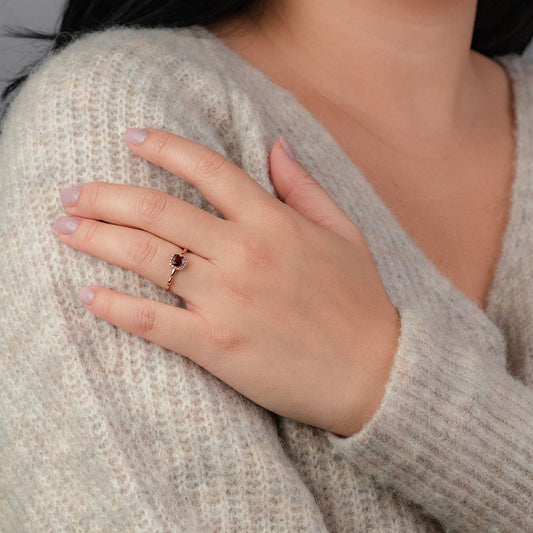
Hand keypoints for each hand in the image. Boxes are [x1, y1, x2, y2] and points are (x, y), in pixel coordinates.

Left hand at [55, 128, 400, 436]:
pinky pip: (154, 321)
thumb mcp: (343, 232)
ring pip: (147, 258)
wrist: (375, 373)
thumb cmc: (360, 301)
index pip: (207, 169)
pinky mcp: (217, 345)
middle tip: (73, 191)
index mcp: (273, 222)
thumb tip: (274, 144)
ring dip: (97, 239)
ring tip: (64, 227)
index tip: (131, 138)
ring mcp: (227, 300)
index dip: (164, 146)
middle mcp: (244, 253)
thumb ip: (303, 186)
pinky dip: (116, 307)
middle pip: (160, 210)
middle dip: (107, 195)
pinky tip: (88, 295)